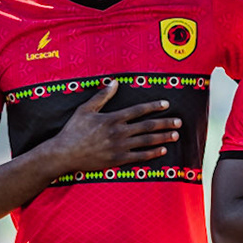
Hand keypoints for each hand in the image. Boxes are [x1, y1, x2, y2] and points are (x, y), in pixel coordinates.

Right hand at [40, 79, 179, 175]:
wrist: (64, 154)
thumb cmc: (73, 131)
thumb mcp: (85, 110)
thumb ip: (102, 96)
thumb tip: (114, 82)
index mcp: (112, 119)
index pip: (138, 111)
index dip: (154, 107)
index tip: (166, 104)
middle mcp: (119, 132)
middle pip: (147, 126)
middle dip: (165, 123)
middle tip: (178, 122)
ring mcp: (119, 147)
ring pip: (146, 141)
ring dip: (163, 137)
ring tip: (175, 135)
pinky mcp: (117, 160)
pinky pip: (139, 156)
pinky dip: (152, 153)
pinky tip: (162, 150)